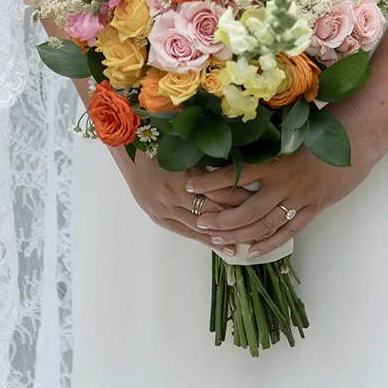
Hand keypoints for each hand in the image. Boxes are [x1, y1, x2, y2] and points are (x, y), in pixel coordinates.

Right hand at [123, 155, 247, 244]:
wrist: (127, 151)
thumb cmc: (158, 142)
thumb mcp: (185, 148)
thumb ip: (208, 162)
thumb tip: (237, 167)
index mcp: (183, 176)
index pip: (218, 192)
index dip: (239, 198)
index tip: (259, 202)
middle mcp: (174, 196)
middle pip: (211, 211)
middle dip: (235, 219)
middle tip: (259, 226)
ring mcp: (165, 209)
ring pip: (199, 227)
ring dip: (222, 235)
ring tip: (244, 242)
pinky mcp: (159, 217)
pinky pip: (184, 232)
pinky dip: (203, 239)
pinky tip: (220, 245)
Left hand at [185, 145, 368, 256]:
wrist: (358, 139)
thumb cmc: (324, 128)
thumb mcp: (291, 131)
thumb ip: (266, 142)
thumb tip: (233, 142)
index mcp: (277, 161)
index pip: (236, 174)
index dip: (210, 181)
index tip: (188, 184)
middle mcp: (286, 183)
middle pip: (247, 210)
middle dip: (221, 219)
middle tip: (200, 222)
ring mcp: (300, 199)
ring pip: (264, 225)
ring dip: (239, 234)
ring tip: (217, 239)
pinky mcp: (314, 209)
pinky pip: (287, 232)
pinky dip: (268, 243)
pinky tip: (252, 250)